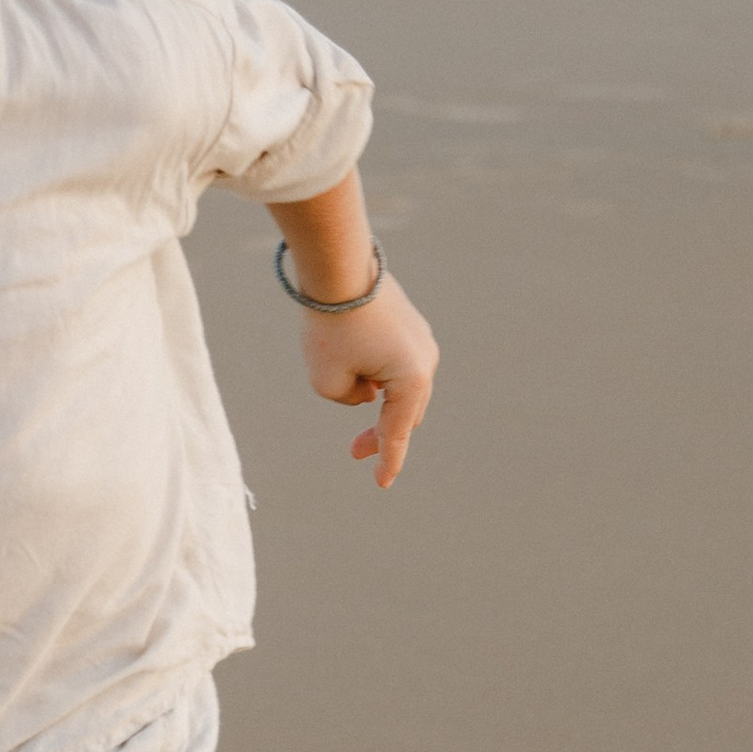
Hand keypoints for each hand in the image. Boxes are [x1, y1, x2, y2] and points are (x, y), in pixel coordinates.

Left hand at [298, 274, 438, 487]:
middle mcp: (425, 360)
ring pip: (398, 387)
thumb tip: (367, 390)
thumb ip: (348, 399)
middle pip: (404, 412)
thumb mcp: (326, 381)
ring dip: (374, 397)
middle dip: (380, 433)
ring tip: (342, 380)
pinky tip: (352, 359)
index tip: (382, 484)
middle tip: (355, 453)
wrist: (338, 267)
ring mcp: (420, 340)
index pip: (397, 432)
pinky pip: (394, 363)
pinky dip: (375, 373)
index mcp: (412, 380)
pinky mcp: (408, 325)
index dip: (389, 460)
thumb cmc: (331, 327)